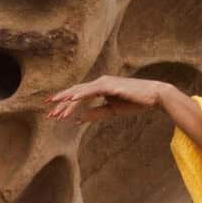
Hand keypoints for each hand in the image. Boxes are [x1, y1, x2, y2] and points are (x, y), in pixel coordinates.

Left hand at [44, 75, 163, 121]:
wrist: (153, 96)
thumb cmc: (135, 102)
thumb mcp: (112, 110)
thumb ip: (95, 113)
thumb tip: (78, 119)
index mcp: (99, 88)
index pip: (78, 95)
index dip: (65, 103)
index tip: (54, 112)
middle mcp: (99, 82)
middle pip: (75, 92)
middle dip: (61, 103)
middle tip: (48, 113)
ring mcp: (104, 82)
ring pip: (81, 92)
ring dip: (68, 101)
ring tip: (56, 110)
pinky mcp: (110, 85)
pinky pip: (92, 90)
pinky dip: (81, 94)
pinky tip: (72, 99)